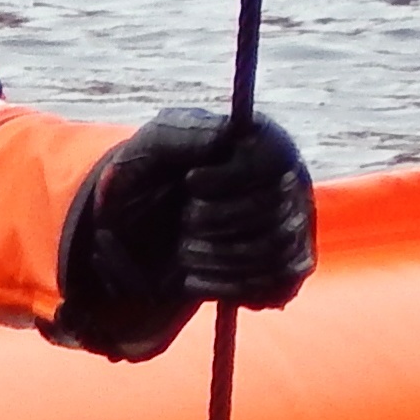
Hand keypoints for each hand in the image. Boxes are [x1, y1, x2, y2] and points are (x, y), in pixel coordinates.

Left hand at [47, 107, 317, 359]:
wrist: (130, 237)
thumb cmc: (140, 183)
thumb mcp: (147, 149)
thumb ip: (180, 134)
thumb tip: (224, 136)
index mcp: (258, 143)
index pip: (275, 159)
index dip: (231, 177)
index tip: (190, 182)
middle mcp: (283, 181)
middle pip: (278, 208)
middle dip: (219, 219)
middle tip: (185, 221)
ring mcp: (288, 227)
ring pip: (278, 250)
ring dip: (221, 256)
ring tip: (184, 251)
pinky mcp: (281, 269)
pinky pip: (280, 284)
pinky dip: (230, 286)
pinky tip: (196, 278)